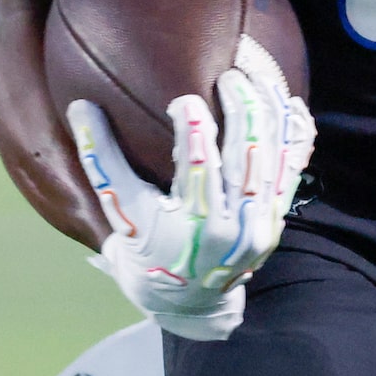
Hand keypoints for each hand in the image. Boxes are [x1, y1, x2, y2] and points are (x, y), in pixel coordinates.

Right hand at [67, 36, 312, 341]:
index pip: (199, 166)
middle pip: (247, 155)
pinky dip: (295, 137)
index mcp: (194, 224)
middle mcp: (234, 227)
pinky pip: (294, 172)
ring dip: (269, 111)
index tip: (185, 99)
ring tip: (256, 75)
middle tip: (230, 74)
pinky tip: (291, 104)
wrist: (186, 301)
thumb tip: (80, 106)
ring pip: (274, 158)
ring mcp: (261, 225)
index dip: (195, 127)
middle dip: (243, 108)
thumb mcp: (120, 210)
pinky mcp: (276, 221)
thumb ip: (101, 159)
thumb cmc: (145, 247)